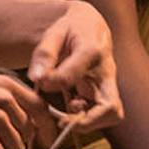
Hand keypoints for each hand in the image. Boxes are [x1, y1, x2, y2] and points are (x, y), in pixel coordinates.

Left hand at [27, 2, 122, 136]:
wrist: (91, 26)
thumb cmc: (71, 29)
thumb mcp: (54, 33)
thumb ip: (45, 54)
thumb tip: (37, 78)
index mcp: (91, 51)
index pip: (74, 74)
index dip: (56, 82)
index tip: (40, 82)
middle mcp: (106, 72)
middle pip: (111, 107)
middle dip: (88, 121)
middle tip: (62, 121)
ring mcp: (107, 85)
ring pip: (110, 115)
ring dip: (87, 122)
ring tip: (64, 115)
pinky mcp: (104, 94)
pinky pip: (101, 114)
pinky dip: (84, 119)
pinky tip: (67, 109)